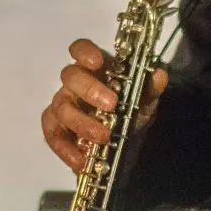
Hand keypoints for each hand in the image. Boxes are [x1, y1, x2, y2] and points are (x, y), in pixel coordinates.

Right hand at [41, 38, 167, 172]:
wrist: (125, 148)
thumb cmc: (131, 114)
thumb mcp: (145, 102)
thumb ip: (149, 88)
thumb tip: (158, 75)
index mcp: (96, 70)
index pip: (80, 50)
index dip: (84, 52)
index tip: (97, 62)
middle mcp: (75, 84)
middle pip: (70, 76)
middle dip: (89, 90)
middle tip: (111, 105)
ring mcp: (63, 105)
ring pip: (61, 107)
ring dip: (81, 122)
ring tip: (103, 137)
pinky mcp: (56, 128)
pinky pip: (52, 134)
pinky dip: (64, 148)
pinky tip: (80, 160)